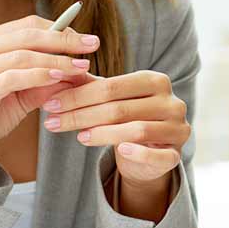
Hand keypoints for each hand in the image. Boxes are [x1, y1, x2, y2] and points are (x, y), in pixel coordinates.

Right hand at [0, 16, 97, 175]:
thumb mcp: (21, 95)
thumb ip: (46, 79)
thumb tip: (82, 69)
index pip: (26, 26)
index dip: (59, 29)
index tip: (86, 39)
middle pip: (25, 35)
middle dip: (63, 39)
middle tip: (92, 45)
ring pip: (21, 55)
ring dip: (56, 59)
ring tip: (82, 66)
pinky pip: (12, 78)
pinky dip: (39, 75)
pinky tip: (60, 78)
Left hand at [40, 69, 189, 188]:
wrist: (150, 154)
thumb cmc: (128, 120)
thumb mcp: (111, 100)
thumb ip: (89, 86)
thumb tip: (57, 72)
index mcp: (156, 81)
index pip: (112, 86)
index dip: (78, 96)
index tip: (50, 104)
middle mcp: (171, 102)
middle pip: (120, 108)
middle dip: (81, 115)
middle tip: (52, 122)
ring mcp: (177, 128)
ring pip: (136, 129)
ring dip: (102, 134)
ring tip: (78, 137)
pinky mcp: (176, 154)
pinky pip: (158, 155)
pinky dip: (139, 153)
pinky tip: (120, 151)